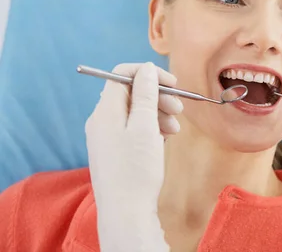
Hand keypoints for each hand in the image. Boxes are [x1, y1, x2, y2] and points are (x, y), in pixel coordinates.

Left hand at [85, 62, 182, 250]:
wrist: (125, 212)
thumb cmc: (135, 169)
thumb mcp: (145, 127)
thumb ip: (146, 94)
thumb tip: (145, 68)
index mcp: (105, 111)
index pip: (122, 75)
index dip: (148, 74)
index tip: (172, 83)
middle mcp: (101, 120)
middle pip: (131, 93)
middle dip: (158, 96)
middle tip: (180, 108)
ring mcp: (107, 136)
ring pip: (135, 111)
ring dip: (158, 113)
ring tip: (175, 129)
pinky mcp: (114, 149)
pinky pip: (133, 128)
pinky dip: (151, 128)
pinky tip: (165, 138)